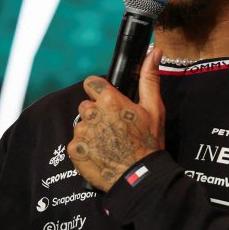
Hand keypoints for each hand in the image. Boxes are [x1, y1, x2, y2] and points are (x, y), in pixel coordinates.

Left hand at [68, 48, 164, 190]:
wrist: (140, 178)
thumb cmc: (149, 143)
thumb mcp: (154, 109)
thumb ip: (149, 78)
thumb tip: (153, 51)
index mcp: (109, 100)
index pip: (91, 83)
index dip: (99, 92)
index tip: (109, 103)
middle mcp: (92, 114)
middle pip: (86, 106)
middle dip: (96, 114)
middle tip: (114, 129)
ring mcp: (81, 133)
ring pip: (81, 125)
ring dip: (91, 132)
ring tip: (109, 144)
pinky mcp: (74, 150)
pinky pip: (75, 143)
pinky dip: (85, 149)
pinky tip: (101, 154)